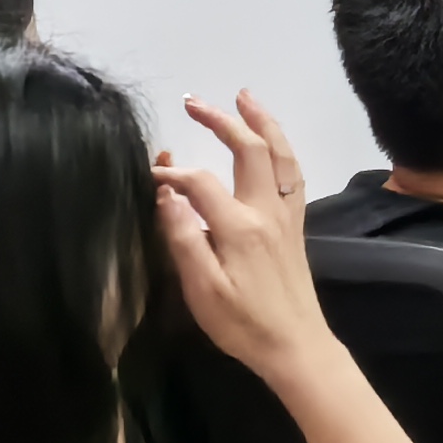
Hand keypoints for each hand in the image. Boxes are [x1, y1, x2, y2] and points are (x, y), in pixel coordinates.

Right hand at [152, 92, 335, 377]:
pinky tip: (270, 142)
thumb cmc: (243, 323)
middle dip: (223, 121)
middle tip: (194, 101)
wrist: (296, 345)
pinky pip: (292, 173)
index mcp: (240, 226)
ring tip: (243, 97)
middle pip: (251, 150)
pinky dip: (280, 148)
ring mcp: (286, 216)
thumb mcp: (201, 288)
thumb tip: (166, 193)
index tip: (146, 174)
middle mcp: (268, 211)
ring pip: (281, 155)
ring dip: (262, 123)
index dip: (171, 173)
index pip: (201, 181)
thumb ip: (183, 237)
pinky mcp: (294, 225)